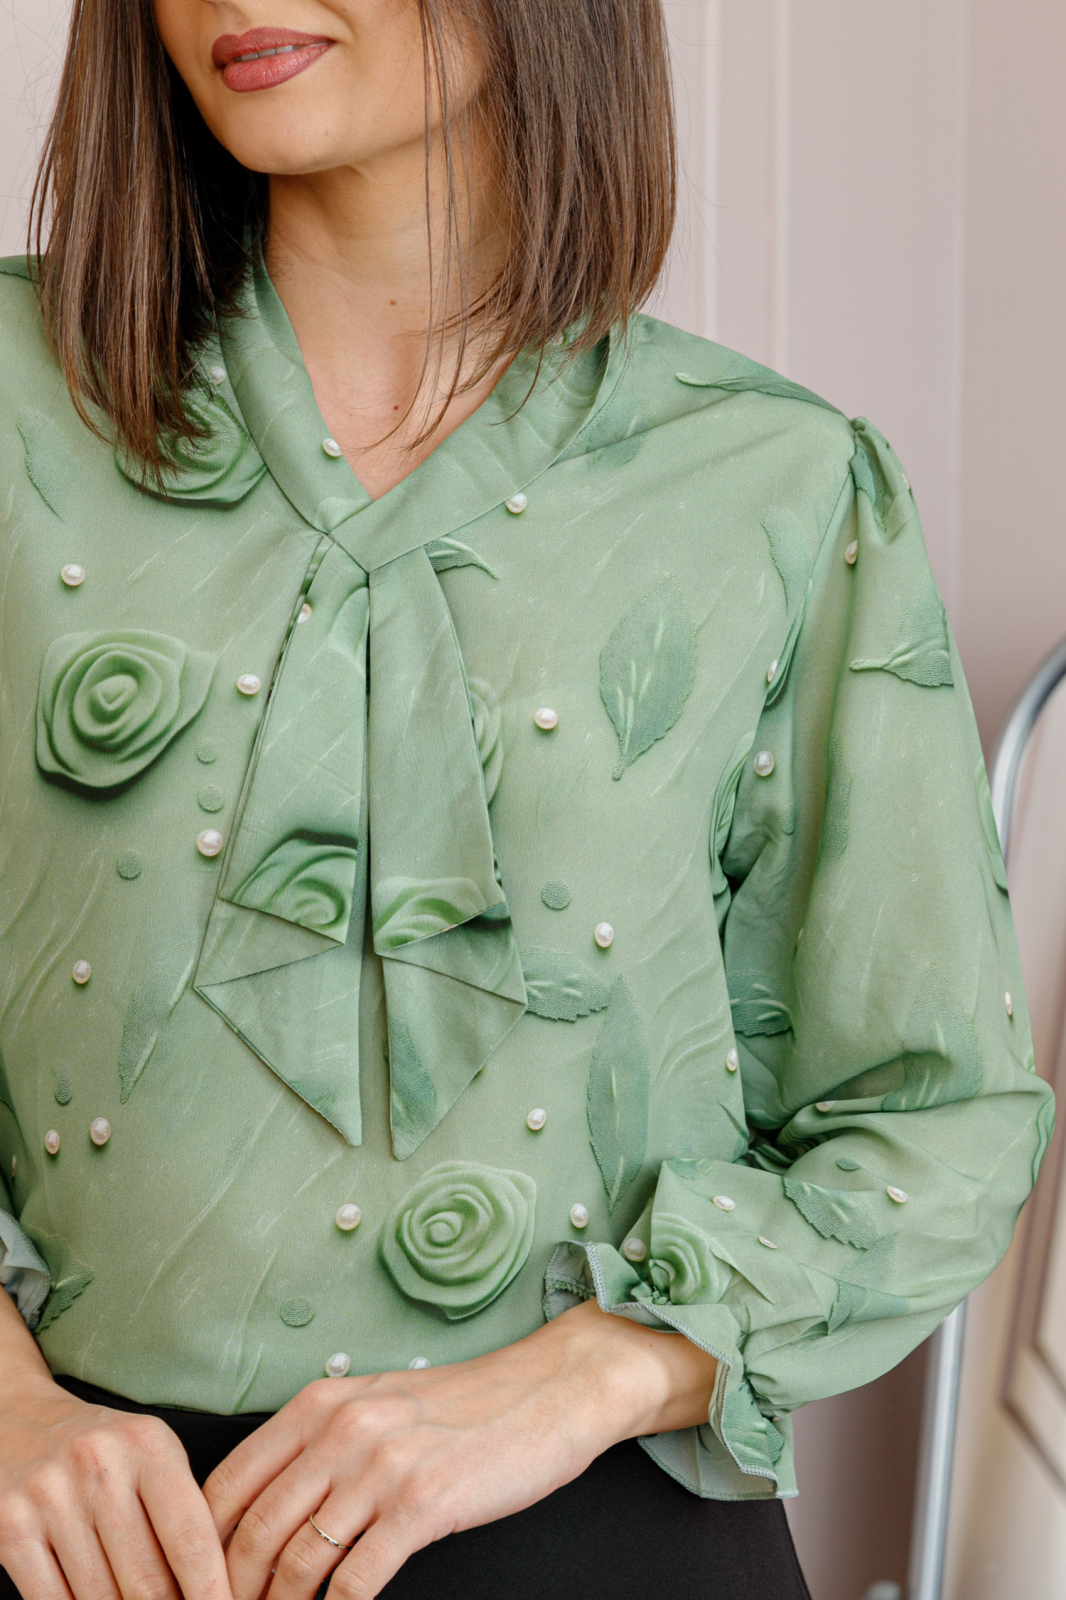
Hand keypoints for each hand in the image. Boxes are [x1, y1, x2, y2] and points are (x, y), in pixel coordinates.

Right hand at [0, 1372, 232, 1599]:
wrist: (19, 1420)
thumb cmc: (102, 1449)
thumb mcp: (150, 1454)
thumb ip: (180, 1511)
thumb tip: (209, 1589)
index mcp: (147, 1445)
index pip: (190, 1537)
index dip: (210, 1592)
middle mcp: (99, 1467)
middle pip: (146, 1580)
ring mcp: (50, 1499)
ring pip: (100, 1599)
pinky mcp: (10, 1529)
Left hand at [205, 1299, 717, 1599]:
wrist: (548, 1391)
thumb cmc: (462, 1407)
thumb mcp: (376, 1404)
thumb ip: (317, 1443)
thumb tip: (256, 1510)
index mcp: (319, 1402)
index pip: (226, 1483)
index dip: (197, 1546)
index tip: (193, 1587)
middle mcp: (341, 1427)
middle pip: (251, 1531)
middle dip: (229, 1592)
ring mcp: (381, 1466)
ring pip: (295, 1561)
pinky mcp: (423, 1503)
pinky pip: (355, 1580)